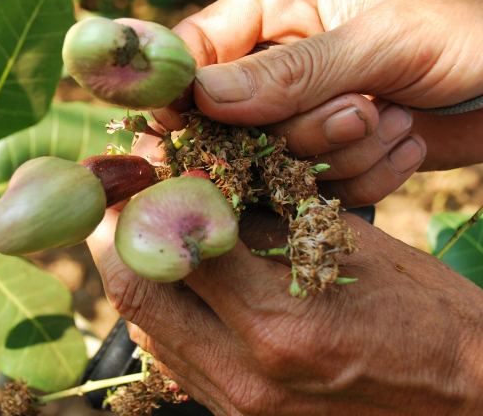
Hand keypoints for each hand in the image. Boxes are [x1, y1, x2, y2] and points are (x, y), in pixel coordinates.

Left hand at [87, 204, 482, 415]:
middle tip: (124, 201)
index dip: (143, 200)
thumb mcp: (346, 245)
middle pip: (134, 296)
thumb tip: (194, 186)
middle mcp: (246, 372)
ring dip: (139, 275)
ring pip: (146, 330)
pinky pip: (174, 359)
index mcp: (278, 319)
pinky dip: (166, 314)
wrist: (464, 400)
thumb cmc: (423, 312)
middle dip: (117, 238)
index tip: (137, 173)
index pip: (170, 246)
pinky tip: (185, 285)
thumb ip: (259, 217)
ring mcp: (239, 405)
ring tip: (152, 234)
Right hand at [153, 0, 482, 206]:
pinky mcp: (336, 154)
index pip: (200, 45)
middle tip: (359, 112)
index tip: (186, 126)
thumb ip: (293, 73)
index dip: (182, 87)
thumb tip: (204, 101)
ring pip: (277, 160)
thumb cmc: (471, 27)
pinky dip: (365, 177)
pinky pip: (318, 187)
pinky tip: (407, 142)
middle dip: (295, 129)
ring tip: (395, 120)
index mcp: (283, 2)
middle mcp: (285, 59)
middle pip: (232, 118)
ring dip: (341, 153)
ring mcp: (309, 110)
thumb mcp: (383, 39)